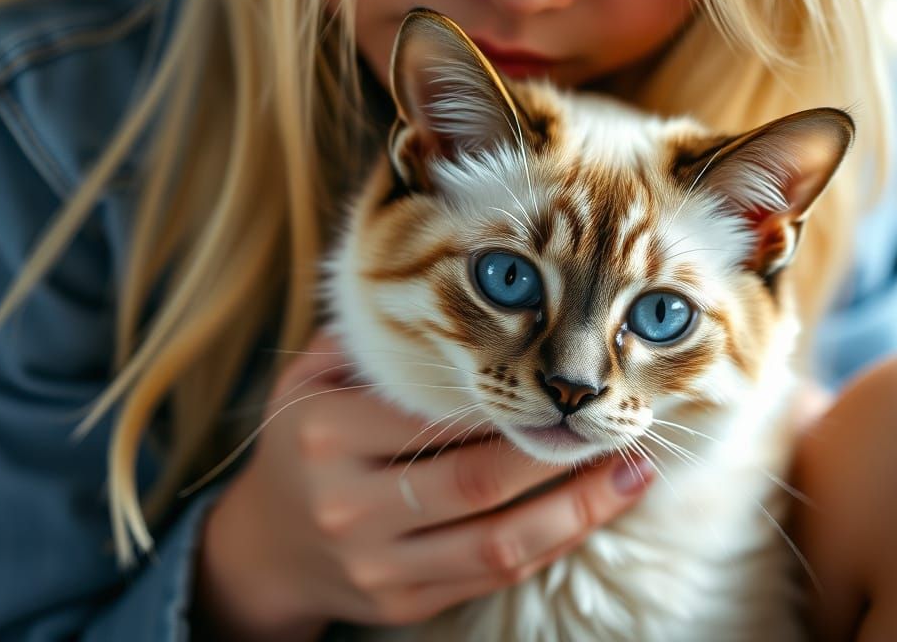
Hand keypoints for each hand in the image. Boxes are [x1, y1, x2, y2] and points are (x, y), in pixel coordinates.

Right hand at [193, 329, 653, 639]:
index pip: (434, 415)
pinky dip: (549, 543)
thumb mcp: (309, 377)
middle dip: (558, 454)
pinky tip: (588, 511)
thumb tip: (448, 294)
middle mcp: (348, 506)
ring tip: (632, 474)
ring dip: (577, 509)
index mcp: (325, 435)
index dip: (507, 400)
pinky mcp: (402, 603)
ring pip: (498, 543)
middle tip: (615, 424)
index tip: (560, 378)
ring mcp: (376, 565)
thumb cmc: (300, 441)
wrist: (263, 547)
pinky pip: (491, 576)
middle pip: (477, 481)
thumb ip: (368, 340)